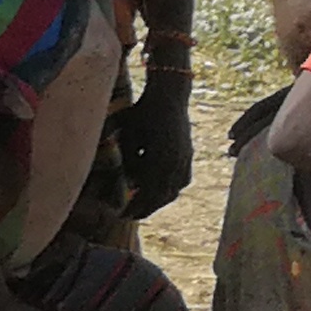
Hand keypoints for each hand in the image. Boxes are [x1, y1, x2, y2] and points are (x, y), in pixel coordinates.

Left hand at [116, 87, 195, 219]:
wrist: (170, 95)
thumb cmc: (142, 111)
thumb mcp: (128, 133)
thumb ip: (127, 159)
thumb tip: (126, 183)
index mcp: (161, 159)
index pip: (148, 193)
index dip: (135, 206)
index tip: (122, 215)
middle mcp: (177, 162)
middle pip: (162, 196)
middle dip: (146, 208)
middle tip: (130, 215)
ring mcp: (186, 159)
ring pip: (174, 189)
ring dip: (158, 200)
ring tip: (143, 206)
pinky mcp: (189, 155)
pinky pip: (182, 180)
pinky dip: (170, 189)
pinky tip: (159, 192)